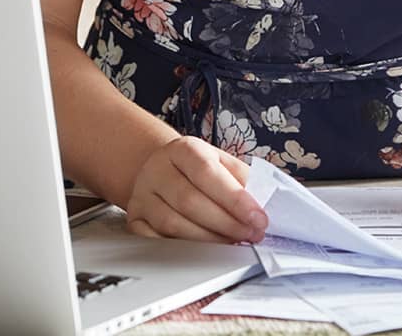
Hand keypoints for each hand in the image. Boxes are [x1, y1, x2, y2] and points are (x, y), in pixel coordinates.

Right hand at [124, 136, 268, 244]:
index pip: (207, 172)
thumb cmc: (199, 170)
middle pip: (189, 201)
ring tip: (233, 243)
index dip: (234, 198)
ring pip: (173, 224)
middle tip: (251, 235)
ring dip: (209, 240)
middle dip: (226, 224)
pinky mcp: (135, 220)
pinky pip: (156, 241)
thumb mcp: (223, 163)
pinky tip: (204, 251)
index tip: (258, 218)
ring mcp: (142, 196)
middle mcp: (157, 170)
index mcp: (183, 149)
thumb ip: (244, 180)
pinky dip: (183, 250)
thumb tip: (266, 202)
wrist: (163, 171)